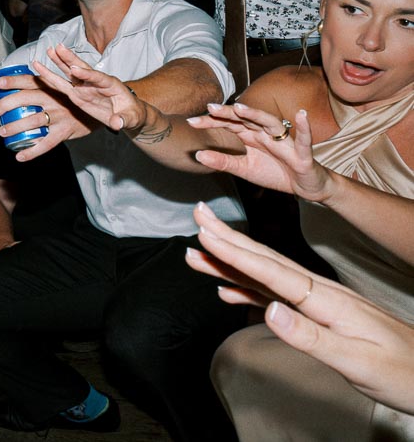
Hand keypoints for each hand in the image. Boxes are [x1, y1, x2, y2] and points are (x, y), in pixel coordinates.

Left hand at [0, 59, 99, 160]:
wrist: (97, 111)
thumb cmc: (70, 99)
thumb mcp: (59, 87)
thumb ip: (41, 85)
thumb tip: (14, 84)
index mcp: (51, 86)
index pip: (29, 80)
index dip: (12, 81)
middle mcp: (53, 99)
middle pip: (26, 98)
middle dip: (7, 104)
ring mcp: (59, 115)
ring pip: (32, 120)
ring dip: (15, 127)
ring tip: (3, 132)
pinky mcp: (64, 131)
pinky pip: (46, 143)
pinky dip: (32, 151)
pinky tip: (19, 156)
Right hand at [30, 44, 143, 132]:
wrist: (127, 115)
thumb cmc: (132, 115)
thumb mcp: (132, 118)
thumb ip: (124, 119)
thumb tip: (117, 123)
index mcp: (111, 84)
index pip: (98, 77)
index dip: (86, 73)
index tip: (74, 69)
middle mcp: (96, 82)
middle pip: (82, 68)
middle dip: (70, 58)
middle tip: (59, 48)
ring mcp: (85, 87)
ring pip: (70, 72)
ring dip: (60, 61)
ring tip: (49, 50)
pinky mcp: (77, 93)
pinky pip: (62, 84)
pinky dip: (51, 76)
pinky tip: (40, 66)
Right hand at [186, 203, 413, 413]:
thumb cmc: (401, 374)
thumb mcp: (358, 362)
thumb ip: (311, 337)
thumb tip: (270, 311)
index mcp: (328, 301)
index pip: (272, 272)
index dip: (236, 252)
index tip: (205, 232)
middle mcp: (321, 296)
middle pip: (265, 263)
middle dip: (228, 240)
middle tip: (197, 215)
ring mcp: (320, 305)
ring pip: (266, 278)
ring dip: (231, 263)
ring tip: (198, 251)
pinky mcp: (321, 317)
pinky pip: (276, 298)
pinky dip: (249, 290)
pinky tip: (229, 289)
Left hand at [189, 105, 333, 201]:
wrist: (304, 187)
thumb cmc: (275, 173)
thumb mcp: (244, 169)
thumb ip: (223, 161)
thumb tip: (197, 155)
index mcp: (251, 136)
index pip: (229, 124)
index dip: (211, 121)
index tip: (190, 121)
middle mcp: (266, 134)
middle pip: (245, 119)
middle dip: (228, 113)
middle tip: (209, 107)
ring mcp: (284, 142)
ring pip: (270, 123)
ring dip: (257, 114)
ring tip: (241, 108)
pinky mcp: (302, 154)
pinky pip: (304, 140)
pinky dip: (304, 128)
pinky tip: (301, 115)